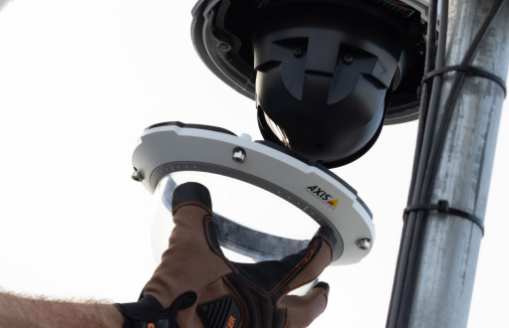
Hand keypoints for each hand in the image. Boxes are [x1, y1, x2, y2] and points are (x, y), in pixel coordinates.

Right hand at [117, 182, 334, 327]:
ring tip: (285, 307)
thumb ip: (194, 213)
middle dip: (317, 300)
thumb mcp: (188, 243)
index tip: (326, 243)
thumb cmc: (181, 293)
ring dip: (289, 317)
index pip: (308, 267)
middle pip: (307, 313)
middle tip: (323, 290)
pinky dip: (257, 323)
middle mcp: (266, 318)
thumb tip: (193, 193)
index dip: (322, 251)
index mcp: (266, 290)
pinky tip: (245, 317)